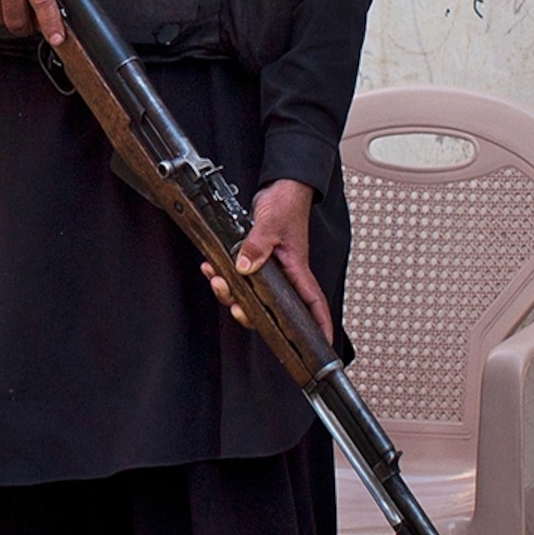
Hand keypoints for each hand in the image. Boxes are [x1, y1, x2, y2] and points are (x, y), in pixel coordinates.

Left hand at [204, 179, 332, 341]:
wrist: (280, 188)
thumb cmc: (287, 204)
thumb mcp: (270, 223)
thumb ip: (257, 246)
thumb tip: (244, 266)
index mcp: (297, 270)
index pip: (313, 304)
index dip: (319, 327)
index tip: (321, 346)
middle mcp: (285, 274)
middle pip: (272, 309)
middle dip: (250, 313)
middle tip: (236, 307)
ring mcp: (270, 269)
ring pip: (250, 296)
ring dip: (230, 293)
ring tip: (217, 280)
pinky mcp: (256, 261)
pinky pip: (239, 279)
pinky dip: (223, 276)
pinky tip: (213, 268)